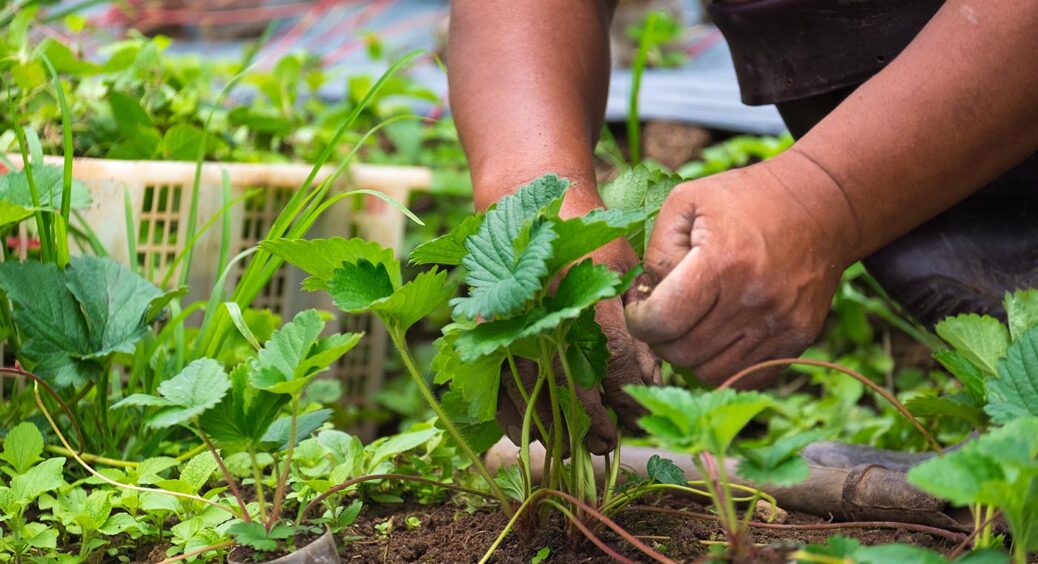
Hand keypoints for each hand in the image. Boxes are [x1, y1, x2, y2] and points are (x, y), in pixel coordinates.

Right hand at [497, 232, 660, 454]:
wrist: (522, 197)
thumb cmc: (583, 230)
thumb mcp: (622, 262)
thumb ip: (637, 317)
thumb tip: (651, 377)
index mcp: (584, 284)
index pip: (613, 357)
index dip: (627, 396)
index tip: (637, 417)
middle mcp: (543, 305)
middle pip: (570, 381)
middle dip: (593, 421)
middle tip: (610, 443)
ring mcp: (507, 316)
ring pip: (530, 389)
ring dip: (555, 427)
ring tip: (577, 449)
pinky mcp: (482, 326)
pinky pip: (493, 383)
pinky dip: (511, 416)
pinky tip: (530, 435)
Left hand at [625, 156, 853, 386]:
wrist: (822, 205)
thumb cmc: (745, 198)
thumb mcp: (687, 201)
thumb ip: (657, 249)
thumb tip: (648, 296)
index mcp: (722, 262)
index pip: (663, 321)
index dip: (639, 321)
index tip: (639, 309)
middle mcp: (754, 299)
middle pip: (683, 352)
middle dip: (660, 339)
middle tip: (662, 317)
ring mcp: (780, 324)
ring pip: (710, 373)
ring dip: (690, 356)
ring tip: (689, 327)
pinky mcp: (798, 339)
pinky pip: (746, 376)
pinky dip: (722, 365)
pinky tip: (716, 337)